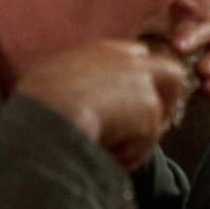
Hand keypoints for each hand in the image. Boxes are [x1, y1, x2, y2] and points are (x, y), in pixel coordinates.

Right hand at [14, 40, 186, 171]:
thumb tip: (77, 103)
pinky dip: (126, 158)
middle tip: (148, 128)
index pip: (139, 58)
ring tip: (107, 152)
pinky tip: (103, 156)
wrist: (51, 108)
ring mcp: (144, 84)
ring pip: (156, 120)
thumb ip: (77, 83)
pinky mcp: (150, 110)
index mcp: (105, 51)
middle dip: (168, 101)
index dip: (139, 84)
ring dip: (136, 141)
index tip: (129, 105)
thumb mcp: (53, 78)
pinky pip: (144, 146)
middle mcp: (131, 61)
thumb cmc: (39, 99)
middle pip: (170, 75)